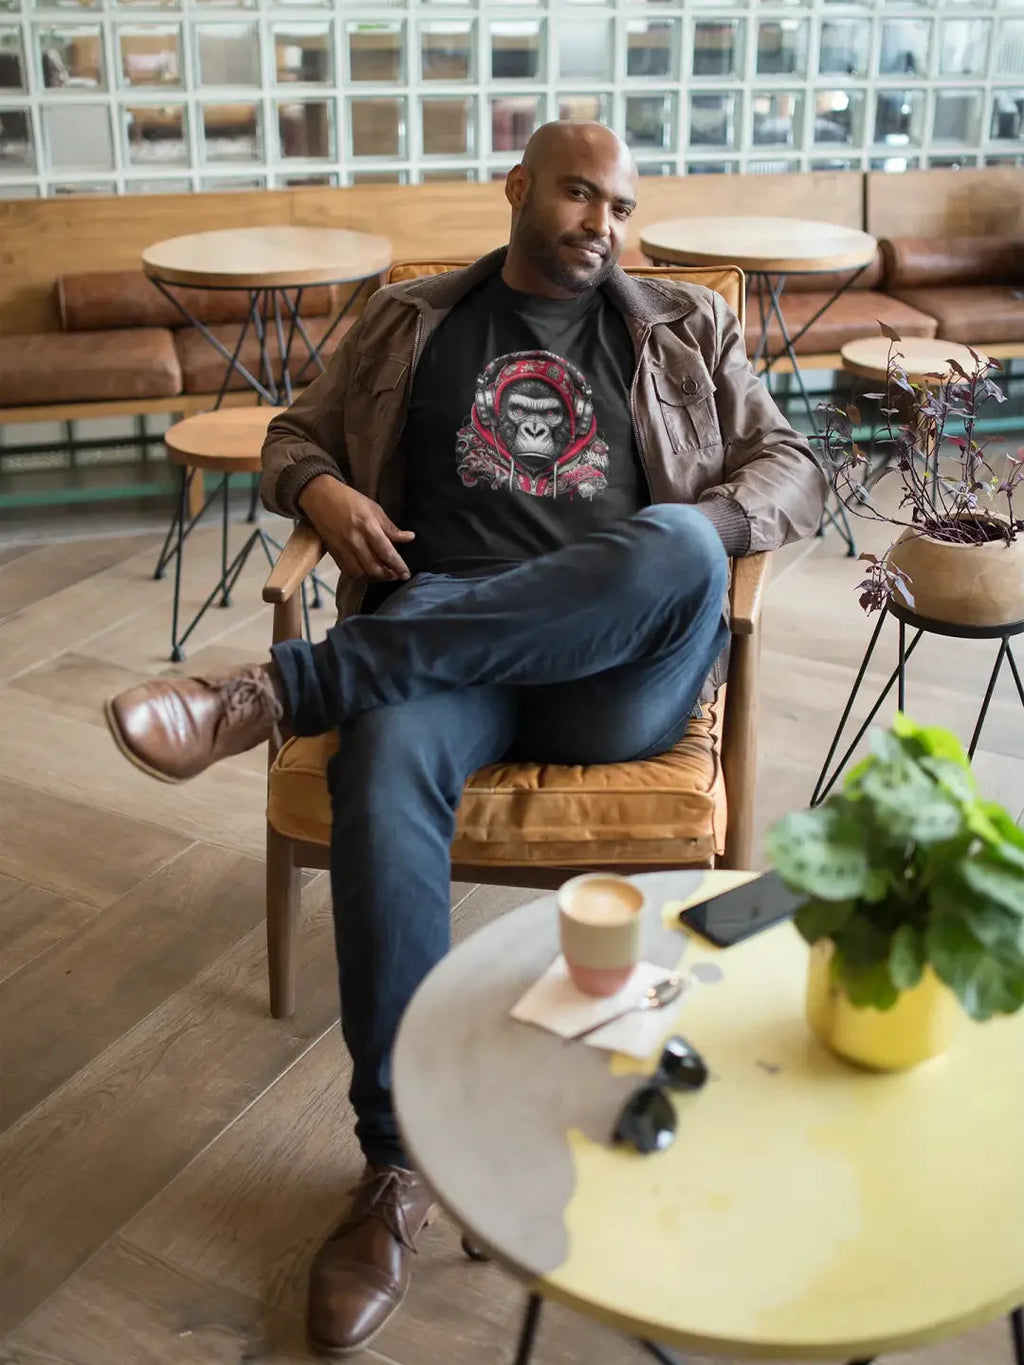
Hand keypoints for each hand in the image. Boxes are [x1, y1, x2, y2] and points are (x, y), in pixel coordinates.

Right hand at [298, 475, 413, 581]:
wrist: (320, 496)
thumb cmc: (350, 500)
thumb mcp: (374, 508)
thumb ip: (390, 527)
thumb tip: (409, 537)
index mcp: (368, 527)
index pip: (386, 552)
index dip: (398, 566)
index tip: (406, 574)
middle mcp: (355, 541)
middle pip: (373, 567)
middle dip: (387, 576)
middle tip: (395, 575)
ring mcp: (342, 548)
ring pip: (359, 573)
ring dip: (373, 578)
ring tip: (381, 574)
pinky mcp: (333, 552)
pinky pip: (347, 570)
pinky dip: (359, 575)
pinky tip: (366, 572)